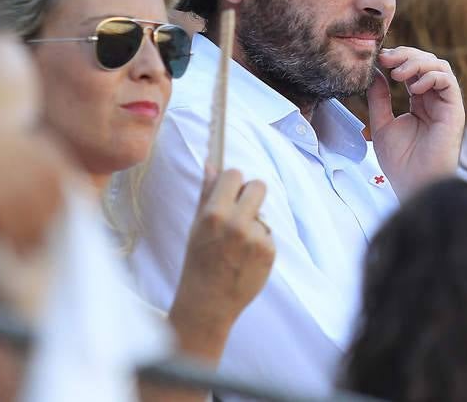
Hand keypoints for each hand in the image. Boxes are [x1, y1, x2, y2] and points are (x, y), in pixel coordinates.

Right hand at [169, 167, 274, 361]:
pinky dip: (258, 241)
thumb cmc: (198, 261)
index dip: (232, 181)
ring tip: (237, 244)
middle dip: (250, 193)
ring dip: (253, 222)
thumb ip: (207, 193)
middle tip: (240, 209)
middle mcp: (237, 223)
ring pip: (262, 213)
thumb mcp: (196, 225)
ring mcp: (256, 238)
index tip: (229, 189)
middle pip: (259, 186)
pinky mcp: (269, 252)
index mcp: (214, 213)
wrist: (208, 303)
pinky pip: (267, 233)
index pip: (234, 174)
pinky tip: (245, 257)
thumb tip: (211, 163)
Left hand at [368, 47, 464, 198]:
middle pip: (427, 61)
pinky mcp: (454, 112)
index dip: (397, 58)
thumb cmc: (399, 161)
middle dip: (405, 54)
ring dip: (417, 62)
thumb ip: (379, 98)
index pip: (412, 68)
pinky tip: (414, 87)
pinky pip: (449, 82)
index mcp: (419, 100)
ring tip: (397, 74)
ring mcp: (445, 104)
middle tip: (385, 58)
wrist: (412, 184)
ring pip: (439, 66)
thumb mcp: (381, 123)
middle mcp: (434, 99)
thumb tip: (374, 73)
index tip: (378, 58)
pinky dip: (431, 77)